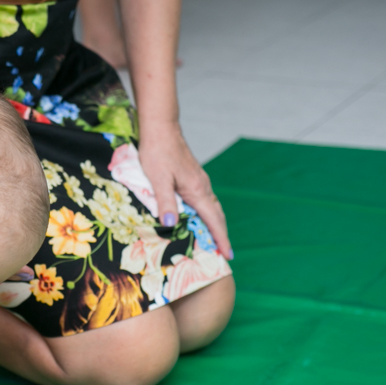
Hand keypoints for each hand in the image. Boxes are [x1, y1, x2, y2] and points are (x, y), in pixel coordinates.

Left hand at [138, 122, 233, 259]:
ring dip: (215, 225)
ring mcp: (199, 181)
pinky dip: (207, 214)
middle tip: (224, 254)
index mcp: (196, 190)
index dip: (220, 238)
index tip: (228, 254)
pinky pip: (205, 201)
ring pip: (212, 207)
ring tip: (214, 241)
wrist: (161, 129)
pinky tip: (200, 219)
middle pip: (217, 215)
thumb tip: (170, 225)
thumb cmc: (157, 152)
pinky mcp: (193, 178)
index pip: (213, 220)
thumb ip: (164, 202)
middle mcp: (202, 187)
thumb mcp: (158, 179)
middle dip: (221, 235)